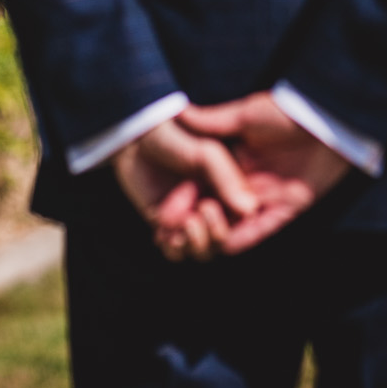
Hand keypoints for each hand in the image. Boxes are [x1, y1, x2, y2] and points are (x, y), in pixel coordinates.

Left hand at [111, 114, 258, 262]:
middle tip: (204, 207)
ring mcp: (190, 217)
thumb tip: (248, 211)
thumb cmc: (175, 136)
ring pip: (203, 251)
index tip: (236, 218)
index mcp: (232, 188)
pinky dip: (173, 247)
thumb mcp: (207, 152)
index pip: (249, 219)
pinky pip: (176, 251)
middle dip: (218, 232)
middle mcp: (214, 206)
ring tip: (186, 221)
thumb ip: (227, 179)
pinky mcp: (167, 225)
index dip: (246, 228)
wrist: (137, 137)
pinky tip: (166, 228)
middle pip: (226, 241)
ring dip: (197, 242)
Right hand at [175, 92, 352, 256]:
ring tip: (191, 236)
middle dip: (192, 221)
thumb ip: (213, 122)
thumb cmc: (290, 110)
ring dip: (212, 233)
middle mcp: (248, 184)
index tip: (159, 208)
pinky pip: (259, 233)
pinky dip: (240, 239)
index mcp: (237, 161)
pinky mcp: (286, 212)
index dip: (182, 198)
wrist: (328, 119)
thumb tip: (178, 113)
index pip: (202, 185)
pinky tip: (221, 243)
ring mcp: (266, 200)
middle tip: (168, 231)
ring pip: (233, 226)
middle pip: (214, 210)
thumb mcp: (246, 113)